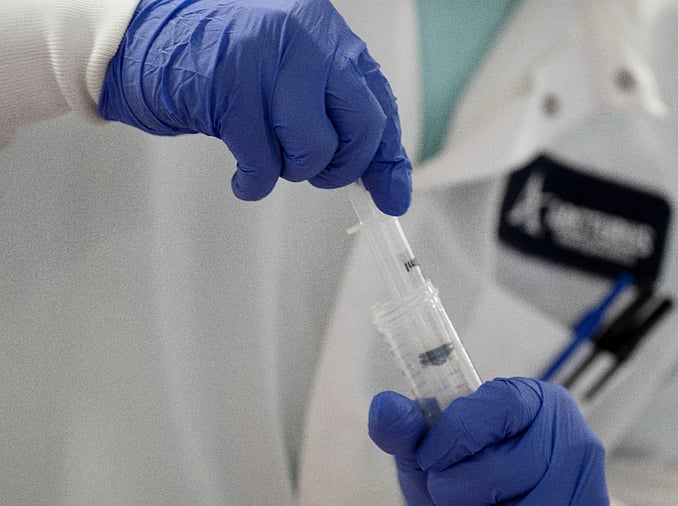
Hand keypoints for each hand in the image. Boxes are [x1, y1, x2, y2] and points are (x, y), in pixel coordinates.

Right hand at [99, 0, 410, 213]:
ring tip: (267, 156)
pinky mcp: (231, 86)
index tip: (392, 196)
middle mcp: (308, 37)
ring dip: (292, 169)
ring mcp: (269, 58)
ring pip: (315, 147)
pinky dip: (256, 182)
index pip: (380, 103)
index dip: (387, 157)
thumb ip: (335, 114)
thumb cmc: (221, 63)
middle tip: (316, 173)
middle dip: (342, 166)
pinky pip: (264, 161)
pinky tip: (244, 178)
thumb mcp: (289, 77)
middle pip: (362, 125)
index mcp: (328, 33)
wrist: (144, 37)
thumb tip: (386, 184)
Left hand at [368, 378, 609, 504]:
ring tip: (480, 504)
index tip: (431, 454)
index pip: (495, 407)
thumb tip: (384, 406)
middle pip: (498, 471)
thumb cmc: (470, 475)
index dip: (452, 436)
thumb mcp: (436, 450)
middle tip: (454, 487)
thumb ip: (409, 429)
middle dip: (458, 487)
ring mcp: (583, 484)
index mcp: (539, 403)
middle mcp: (573, 440)